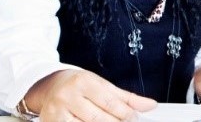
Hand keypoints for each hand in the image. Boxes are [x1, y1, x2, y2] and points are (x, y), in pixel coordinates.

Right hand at [28, 69, 156, 121]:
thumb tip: (150, 105)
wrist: (50, 85)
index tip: (135, 119)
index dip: (126, 114)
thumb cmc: (80, 86)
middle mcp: (68, 96)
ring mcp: (57, 111)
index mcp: (84, 82)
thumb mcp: (103, 86)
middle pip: (98, 118)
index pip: (110, 103)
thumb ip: (127, 98)